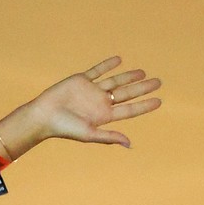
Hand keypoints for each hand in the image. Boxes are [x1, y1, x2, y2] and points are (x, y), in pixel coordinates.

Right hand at [29, 56, 161, 147]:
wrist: (44, 115)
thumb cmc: (65, 128)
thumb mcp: (88, 134)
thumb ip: (109, 137)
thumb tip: (129, 144)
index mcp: (104, 116)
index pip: (129, 109)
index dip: (144, 106)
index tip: (159, 101)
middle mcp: (100, 103)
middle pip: (126, 94)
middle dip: (142, 88)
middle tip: (158, 82)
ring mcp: (92, 91)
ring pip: (115, 81)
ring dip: (128, 76)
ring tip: (143, 73)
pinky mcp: (82, 80)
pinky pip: (98, 70)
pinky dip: (107, 65)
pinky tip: (118, 60)